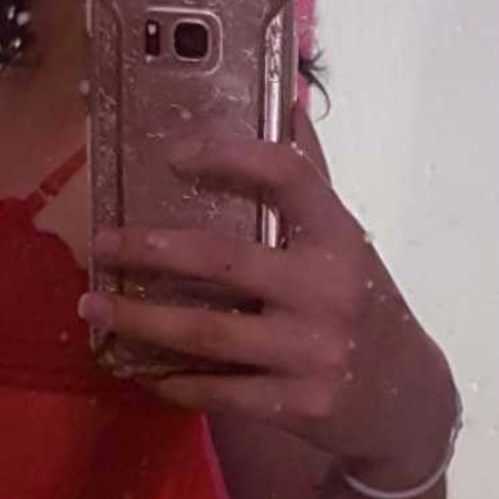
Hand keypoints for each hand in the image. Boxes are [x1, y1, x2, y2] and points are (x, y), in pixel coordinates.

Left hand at [81, 130, 455, 481]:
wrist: (406, 398)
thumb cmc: (360, 303)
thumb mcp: (345, 240)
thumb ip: (309, 177)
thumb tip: (283, 95)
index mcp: (338, 236)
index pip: (287, 175)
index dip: (227, 156)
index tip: (169, 153)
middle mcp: (328, 289)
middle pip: (224, 260)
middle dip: (151, 250)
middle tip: (101, 242)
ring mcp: (313, 351)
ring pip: (206, 333)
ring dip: (140, 320)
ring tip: (91, 305)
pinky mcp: (297, 404)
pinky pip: (218, 392)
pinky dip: (171, 382)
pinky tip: (138, 369)